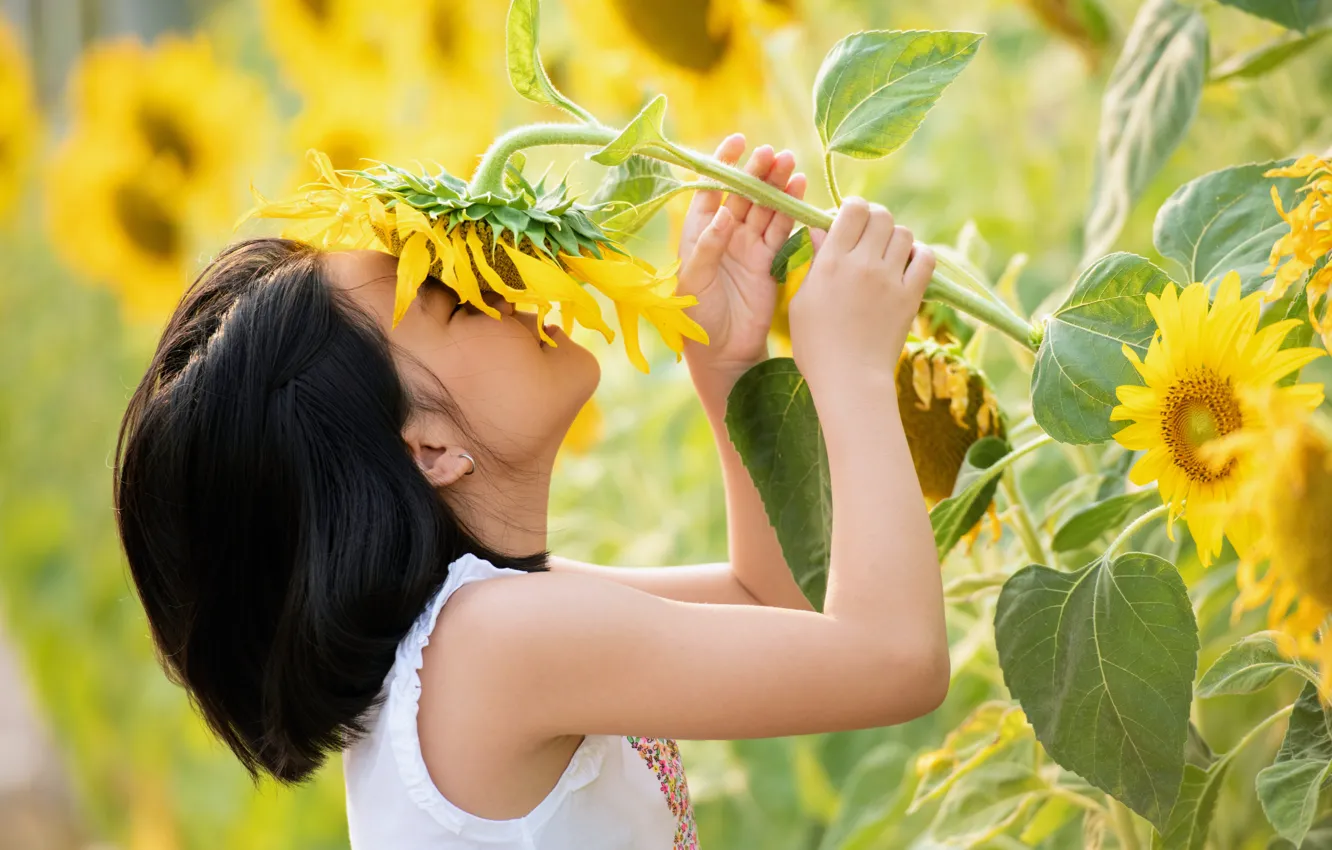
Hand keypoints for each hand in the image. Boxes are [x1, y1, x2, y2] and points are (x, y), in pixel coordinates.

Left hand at [677, 135, 806, 387]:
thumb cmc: (696, 316)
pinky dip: (790, 211)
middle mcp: (723, 234)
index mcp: (698, 232)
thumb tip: (725, 213)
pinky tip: (800, 190)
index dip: (723, 165)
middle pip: (742, 194)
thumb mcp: (694, 280)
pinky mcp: (767, 260)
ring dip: (777, 186)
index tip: (738, 142)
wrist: (722, 350)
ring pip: (764, 208)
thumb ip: (709, 246)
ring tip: (791, 165)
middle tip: (773, 154)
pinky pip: (780, 229)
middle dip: (757, 172)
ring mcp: (747, 245)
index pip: (710, 189)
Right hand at [788, 198, 934, 399]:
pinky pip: (926, 258)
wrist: (849, 380)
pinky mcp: (912, 296)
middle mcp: (863, 264)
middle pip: (881, 215)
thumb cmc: (815, 345)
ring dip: (895, 238)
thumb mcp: (802, 301)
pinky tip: (907, 265)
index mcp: (832, 262)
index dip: (852, 209)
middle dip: (874, 220)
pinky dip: (919, 255)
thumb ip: (816, 262)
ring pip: (904, 233)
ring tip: (887, 255)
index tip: (848, 222)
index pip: (852, 209)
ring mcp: (891, 279)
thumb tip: (821, 230)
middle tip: (868, 237)